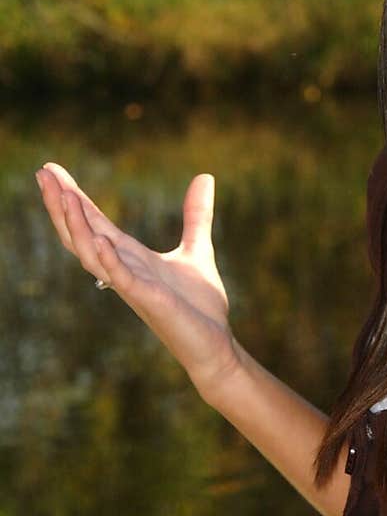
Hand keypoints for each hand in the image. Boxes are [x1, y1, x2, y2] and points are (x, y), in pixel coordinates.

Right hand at [35, 162, 240, 398]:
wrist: (215, 345)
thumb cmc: (199, 306)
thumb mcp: (198, 249)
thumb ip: (196, 215)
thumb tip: (204, 176)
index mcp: (131, 257)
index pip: (94, 222)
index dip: (74, 197)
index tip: (51, 169)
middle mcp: (123, 270)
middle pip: (82, 234)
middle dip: (62, 205)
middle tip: (43, 173)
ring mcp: (132, 286)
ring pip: (92, 255)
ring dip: (78, 226)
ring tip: (64, 196)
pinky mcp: (149, 301)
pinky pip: (121, 280)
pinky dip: (109, 260)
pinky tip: (100, 240)